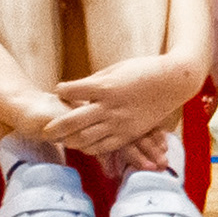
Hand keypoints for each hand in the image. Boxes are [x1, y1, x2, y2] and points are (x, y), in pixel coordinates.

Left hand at [40, 53, 200, 157]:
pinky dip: (91, 147)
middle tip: (45, 131)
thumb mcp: (117, 68)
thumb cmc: (144, 69)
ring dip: (71, 140)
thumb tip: (78, 90)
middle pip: (73, 121)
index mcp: (105, 86)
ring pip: (86, 138)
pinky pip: (105, 146)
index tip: (58, 90)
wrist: (173, 81)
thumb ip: (97, 82)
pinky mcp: (129, 132)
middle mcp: (110, 106)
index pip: (72, 91)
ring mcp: (120, 122)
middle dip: (55, 127)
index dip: (62, 90)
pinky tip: (84, 145)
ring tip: (63, 140)